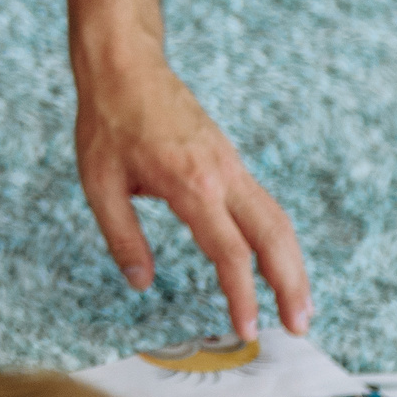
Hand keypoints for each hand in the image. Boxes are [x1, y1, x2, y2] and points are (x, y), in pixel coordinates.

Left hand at [62, 0, 309, 341]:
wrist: (124, 66)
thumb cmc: (107, 123)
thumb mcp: (99, 184)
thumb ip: (122, 238)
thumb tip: (140, 283)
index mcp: (191, 185)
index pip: (229, 253)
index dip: (241, 296)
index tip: (245, 330)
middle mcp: (222, 175)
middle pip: (274, 237)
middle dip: (291, 285)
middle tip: (298, 327)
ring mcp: (231, 164)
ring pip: (277, 220)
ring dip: (292, 264)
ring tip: (298, 305)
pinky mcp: (229, 159)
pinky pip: (263, 205)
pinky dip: (276, 239)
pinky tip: (274, 264)